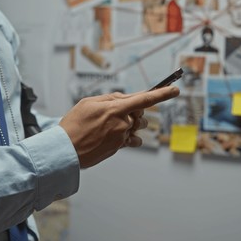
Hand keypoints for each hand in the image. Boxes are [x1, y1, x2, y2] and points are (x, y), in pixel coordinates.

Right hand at [59, 86, 179, 167]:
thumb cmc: (74, 125)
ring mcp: (122, 137)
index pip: (144, 99)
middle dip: (134, 109)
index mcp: (115, 109)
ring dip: (132, 122)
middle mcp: (122, 123)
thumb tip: (125, 98)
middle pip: (140, 112)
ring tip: (112, 124)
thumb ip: (110, 98)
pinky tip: (119, 136)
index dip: (162, 94)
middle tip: (113, 111)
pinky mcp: (120, 147)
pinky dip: (130, 136)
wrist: (66, 150)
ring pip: (138, 126)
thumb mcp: (88, 102)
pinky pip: (134, 140)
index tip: (174, 90)